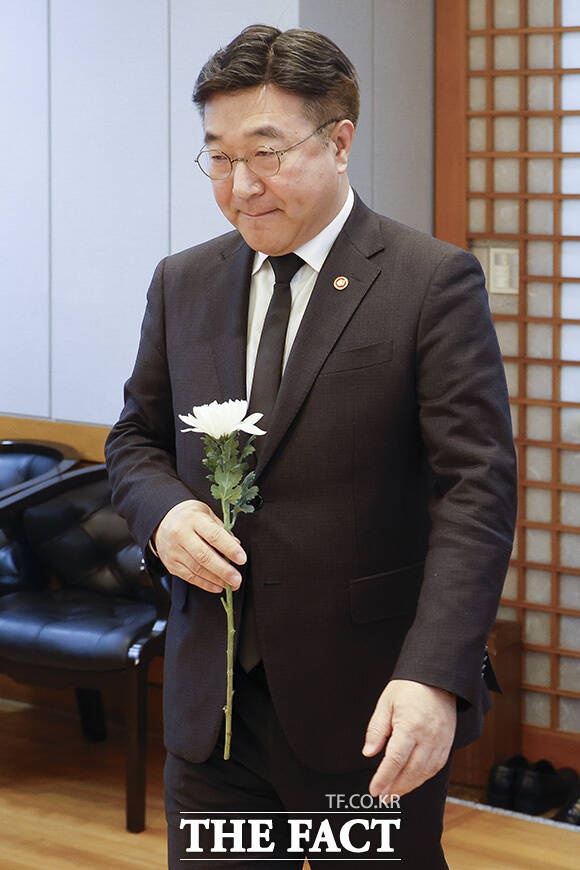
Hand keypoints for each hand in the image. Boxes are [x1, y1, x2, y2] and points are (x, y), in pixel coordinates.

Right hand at [154, 499, 246, 593]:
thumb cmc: (190, 516)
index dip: (229, 548)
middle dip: (223, 570)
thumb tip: (237, 546)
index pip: (214, 535)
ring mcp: (174, 550)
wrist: (162, 519)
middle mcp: (181, 535)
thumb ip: (222, 530)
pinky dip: (205, 584)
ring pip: (197, 569)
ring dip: (216, 579)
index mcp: (194, 519)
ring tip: (230, 584)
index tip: (242, 558)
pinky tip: (217, 586)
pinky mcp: (170, 563)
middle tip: (237, 579)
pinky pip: (189, 577)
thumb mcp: (207, 514)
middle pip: (204, 556)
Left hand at [363, 679, 455, 798]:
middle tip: (383, 796)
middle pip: (411, 771)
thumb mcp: (386, 702)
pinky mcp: (448, 743)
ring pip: (424, 773)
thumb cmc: (410, 687)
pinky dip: (423, 777)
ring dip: (409, 786)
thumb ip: (376, 729)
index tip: (374, 790)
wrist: (438, 678)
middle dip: (395, 787)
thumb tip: (368, 752)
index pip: (395, 760)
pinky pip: (436, 767)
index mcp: (410, 726)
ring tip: (394, 793)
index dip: (383, 778)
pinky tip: (412, 781)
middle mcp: (428, 737)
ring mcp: (440, 742)